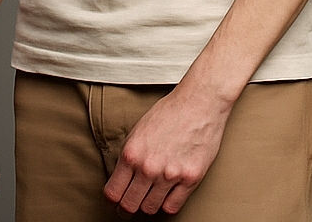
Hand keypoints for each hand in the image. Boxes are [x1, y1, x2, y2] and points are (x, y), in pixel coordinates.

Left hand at [103, 84, 231, 215]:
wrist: (199, 102)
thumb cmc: (170, 112)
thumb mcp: (138, 130)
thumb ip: (129, 156)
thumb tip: (121, 178)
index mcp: (132, 153)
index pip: (113, 193)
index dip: (113, 200)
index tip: (116, 200)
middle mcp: (149, 167)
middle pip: (129, 206)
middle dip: (128, 207)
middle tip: (131, 203)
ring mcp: (170, 174)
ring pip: (150, 209)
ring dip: (149, 203)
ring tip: (151, 194)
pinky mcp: (190, 178)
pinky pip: (172, 207)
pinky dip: (167, 204)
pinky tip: (167, 194)